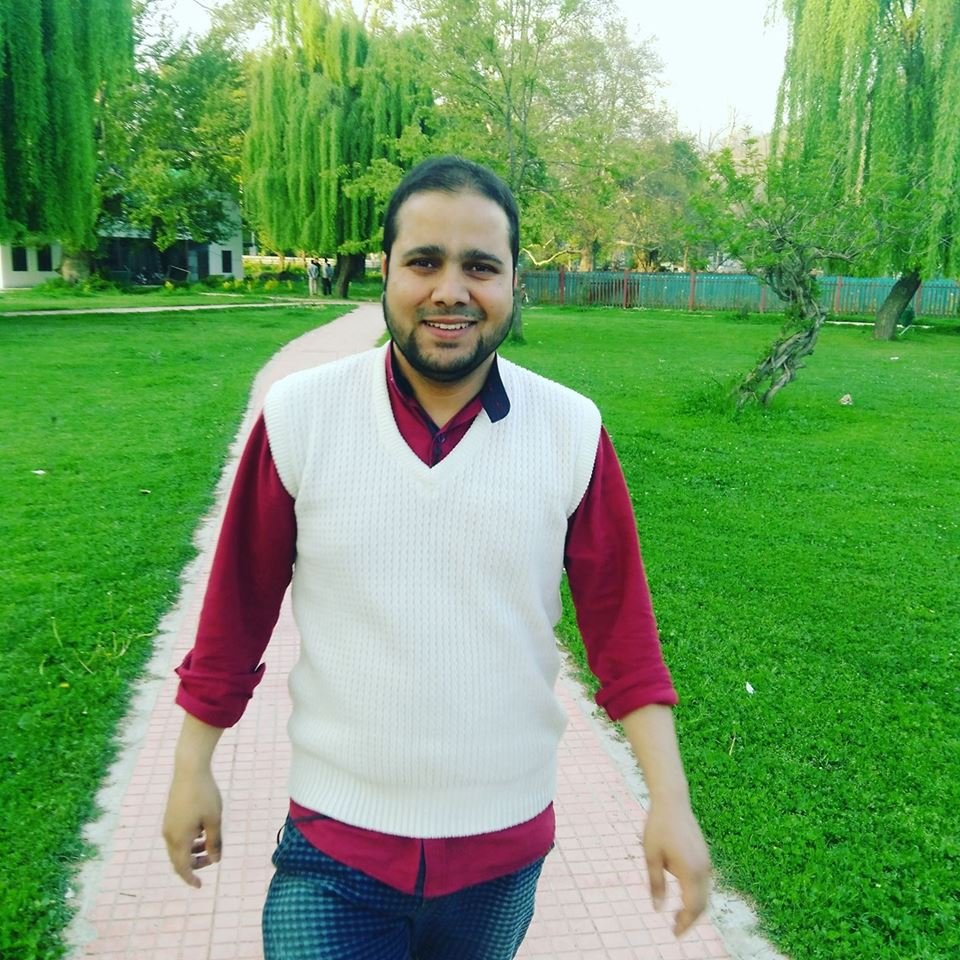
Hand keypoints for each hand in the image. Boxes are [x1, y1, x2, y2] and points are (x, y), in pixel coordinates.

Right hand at [162, 765, 222, 887]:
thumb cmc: (204, 795)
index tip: (200, 886)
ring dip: (192, 851)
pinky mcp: (170, 816)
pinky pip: (177, 837)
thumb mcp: (214, 820)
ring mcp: (168, 825)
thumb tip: (215, 860)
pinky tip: (202, 830)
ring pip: (178, 848)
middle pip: (179, 859)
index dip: (191, 878)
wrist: (189, 770)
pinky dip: (188, 841)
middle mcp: (169, 835)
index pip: (182, 867)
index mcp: (179, 839)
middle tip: (211, 860)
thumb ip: (214, 842)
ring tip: (209, 843)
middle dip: (194, 864)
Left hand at [643, 801, 711, 936]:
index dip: (685, 923)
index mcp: (690, 871)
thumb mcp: (651, 856)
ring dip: (694, 908)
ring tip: (678, 917)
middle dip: (691, 920)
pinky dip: (697, 895)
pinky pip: (704, 884)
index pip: (692, 907)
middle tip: (676, 929)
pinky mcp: (705, 856)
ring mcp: (706, 862)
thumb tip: (658, 910)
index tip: (674, 934)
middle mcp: (703, 869)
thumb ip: (656, 884)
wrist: (672, 801)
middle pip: (702, 905)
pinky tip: (683, 897)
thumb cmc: (658, 827)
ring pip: (705, 895)